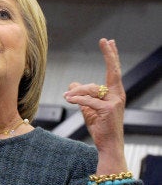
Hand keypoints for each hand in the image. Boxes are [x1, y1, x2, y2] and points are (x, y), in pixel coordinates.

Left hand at [63, 38, 127, 174]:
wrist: (107, 144)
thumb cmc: (100, 127)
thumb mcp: (88, 108)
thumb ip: (82, 95)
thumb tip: (72, 83)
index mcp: (115, 93)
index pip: (114, 71)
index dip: (111, 56)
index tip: (109, 42)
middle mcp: (118, 95)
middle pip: (113, 71)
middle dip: (109, 55)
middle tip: (104, 40)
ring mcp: (114, 102)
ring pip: (91, 89)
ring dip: (76, 91)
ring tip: (66, 96)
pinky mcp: (107, 110)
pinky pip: (88, 100)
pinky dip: (77, 99)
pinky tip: (68, 99)